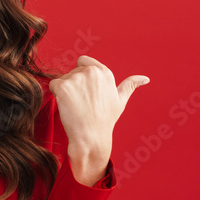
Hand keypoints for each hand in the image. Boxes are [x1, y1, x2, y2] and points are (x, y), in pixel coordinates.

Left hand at [48, 56, 148, 182]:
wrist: (91, 137)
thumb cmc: (105, 120)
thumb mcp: (120, 100)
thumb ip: (130, 85)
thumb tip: (145, 78)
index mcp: (104, 72)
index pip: (83, 61)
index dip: (82, 76)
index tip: (86, 92)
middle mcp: (91, 72)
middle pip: (72, 72)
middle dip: (74, 86)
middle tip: (82, 103)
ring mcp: (76, 78)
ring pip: (62, 79)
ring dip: (65, 91)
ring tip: (76, 106)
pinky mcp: (63, 86)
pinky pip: (53, 85)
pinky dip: (56, 95)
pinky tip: (66, 106)